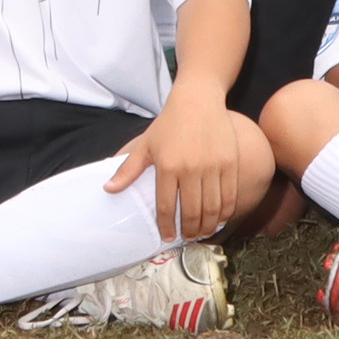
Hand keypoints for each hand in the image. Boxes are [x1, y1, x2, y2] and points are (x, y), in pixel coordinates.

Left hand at [107, 101, 266, 242]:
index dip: (166, 226)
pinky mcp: (230, 163)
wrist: (198, 100)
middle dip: (189, 231)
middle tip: (187, 238)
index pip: (166, 206)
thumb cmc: (169, 123)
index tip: (167, 236)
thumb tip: (108, 189)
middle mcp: (191, 169)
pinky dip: (225, 213)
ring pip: (212, 208)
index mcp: (168, 166)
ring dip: (207, 226)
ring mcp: (213, 167)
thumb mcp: (145, 144)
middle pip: (191, 212)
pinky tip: (219, 219)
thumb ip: (128, 170)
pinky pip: (229, 196)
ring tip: (201, 233)